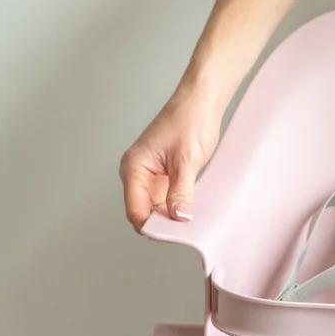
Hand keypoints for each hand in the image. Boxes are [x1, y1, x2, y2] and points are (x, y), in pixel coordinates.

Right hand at [118, 87, 221, 232]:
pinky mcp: (163, 176)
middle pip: (143, 212)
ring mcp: (149, 176)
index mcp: (133, 168)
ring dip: (171, 215)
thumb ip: (180, 192)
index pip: (135, 210)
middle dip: (163, 223)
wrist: (201, 102)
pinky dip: (177, 206)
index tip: (175, 233)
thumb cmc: (189, 121)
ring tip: (191, 215)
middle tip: (186, 227)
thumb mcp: (186, 161)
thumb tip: (178, 218)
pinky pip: (166, 199)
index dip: (153, 226)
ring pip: (155, 208)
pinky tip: (192, 207)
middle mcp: (137, 174)